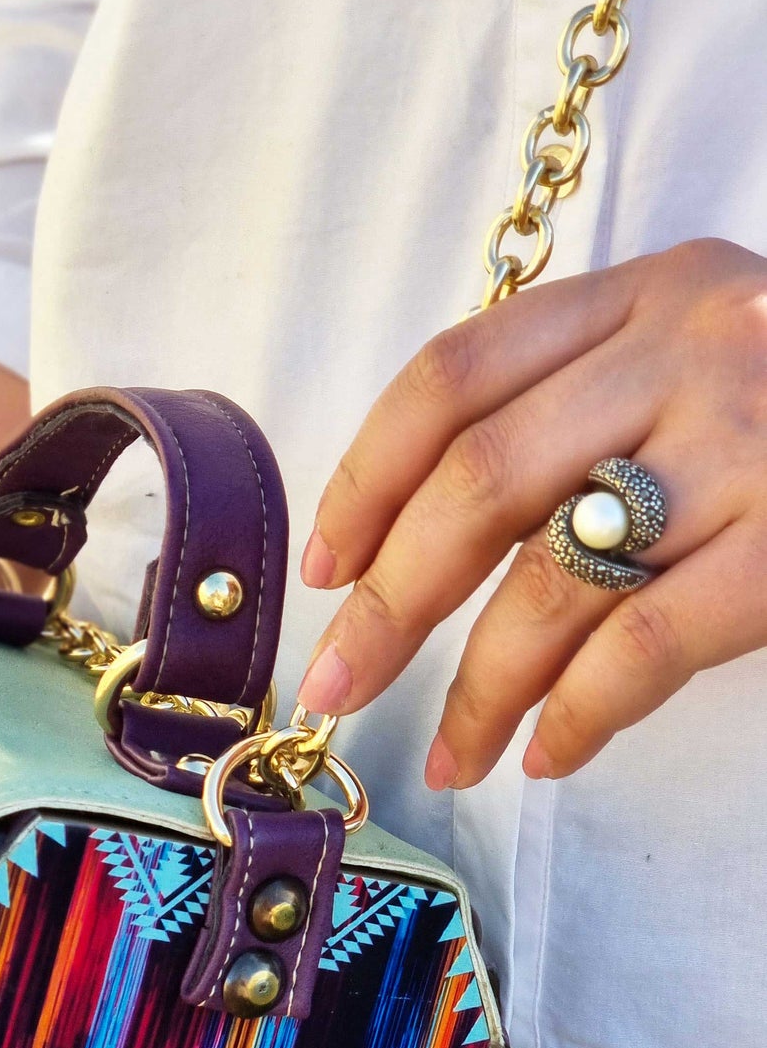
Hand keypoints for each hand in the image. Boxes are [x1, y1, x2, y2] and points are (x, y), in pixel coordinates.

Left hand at [296, 239, 766, 787]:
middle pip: (478, 481)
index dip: (365, 479)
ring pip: (557, 579)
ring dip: (479, 688)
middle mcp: (691, 345)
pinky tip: (548, 756)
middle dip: (389, 603)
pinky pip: (648, 645)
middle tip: (339, 688)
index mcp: (647, 290)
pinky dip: (581, 713)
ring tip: (450, 757)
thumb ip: (587, 401)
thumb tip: (422, 545)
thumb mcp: (708, 349)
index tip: (325, 568)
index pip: (451, 376)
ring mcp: (753, 440)